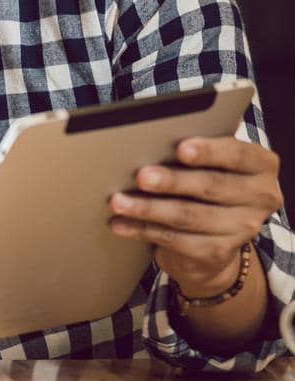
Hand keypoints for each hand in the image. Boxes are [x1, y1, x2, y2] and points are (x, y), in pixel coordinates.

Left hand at [109, 133, 281, 296]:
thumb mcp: (213, 159)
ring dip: (149, 208)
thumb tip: (163, 127)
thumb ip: (200, 144)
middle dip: (172, 181)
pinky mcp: (219, 253)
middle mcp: (260, 198)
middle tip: (141, 176)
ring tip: (119, 201)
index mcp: (261, 166)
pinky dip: (145, 230)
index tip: (181, 149)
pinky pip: (177, 240)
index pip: (238, 154)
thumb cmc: (208, 181)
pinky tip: (122, 224)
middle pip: (211, 186)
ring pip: (190, 216)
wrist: (217, 236)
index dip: (209, 152)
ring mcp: (242, 229)